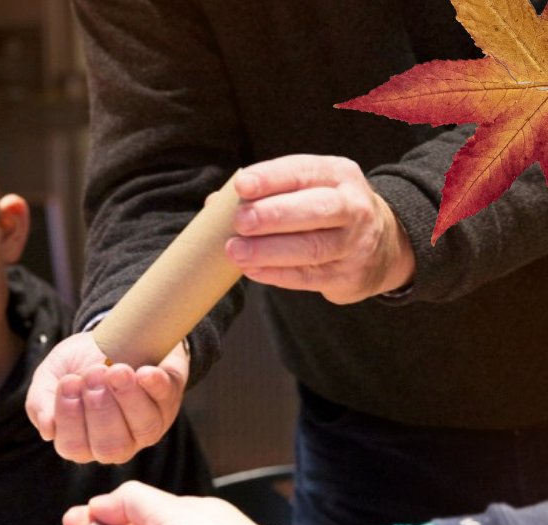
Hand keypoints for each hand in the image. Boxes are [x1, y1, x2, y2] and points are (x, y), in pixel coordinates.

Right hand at [25, 331, 188, 463]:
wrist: (112, 335)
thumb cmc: (79, 365)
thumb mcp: (51, 377)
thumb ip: (41, 402)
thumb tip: (47, 429)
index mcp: (84, 442)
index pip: (74, 447)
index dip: (70, 417)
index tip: (68, 382)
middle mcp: (118, 442)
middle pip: (111, 446)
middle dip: (100, 409)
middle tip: (92, 374)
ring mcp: (147, 424)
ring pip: (144, 427)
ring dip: (128, 397)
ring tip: (115, 369)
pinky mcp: (169, 400)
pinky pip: (166, 400)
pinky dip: (156, 386)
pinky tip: (143, 372)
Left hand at [225, 155, 414, 303]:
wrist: (384, 247)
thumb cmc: (327, 213)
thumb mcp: (311, 190)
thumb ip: (269, 193)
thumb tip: (215, 204)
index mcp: (338, 175)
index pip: (305, 171)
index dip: (272, 178)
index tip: (242, 185)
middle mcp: (353, 205)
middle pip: (316, 209)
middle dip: (274, 215)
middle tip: (240, 222)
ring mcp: (354, 242)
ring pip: (312, 247)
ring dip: (270, 250)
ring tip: (235, 251)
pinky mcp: (347, 275)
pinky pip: (308, 277)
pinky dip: (277, 274)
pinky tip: (252, 271)